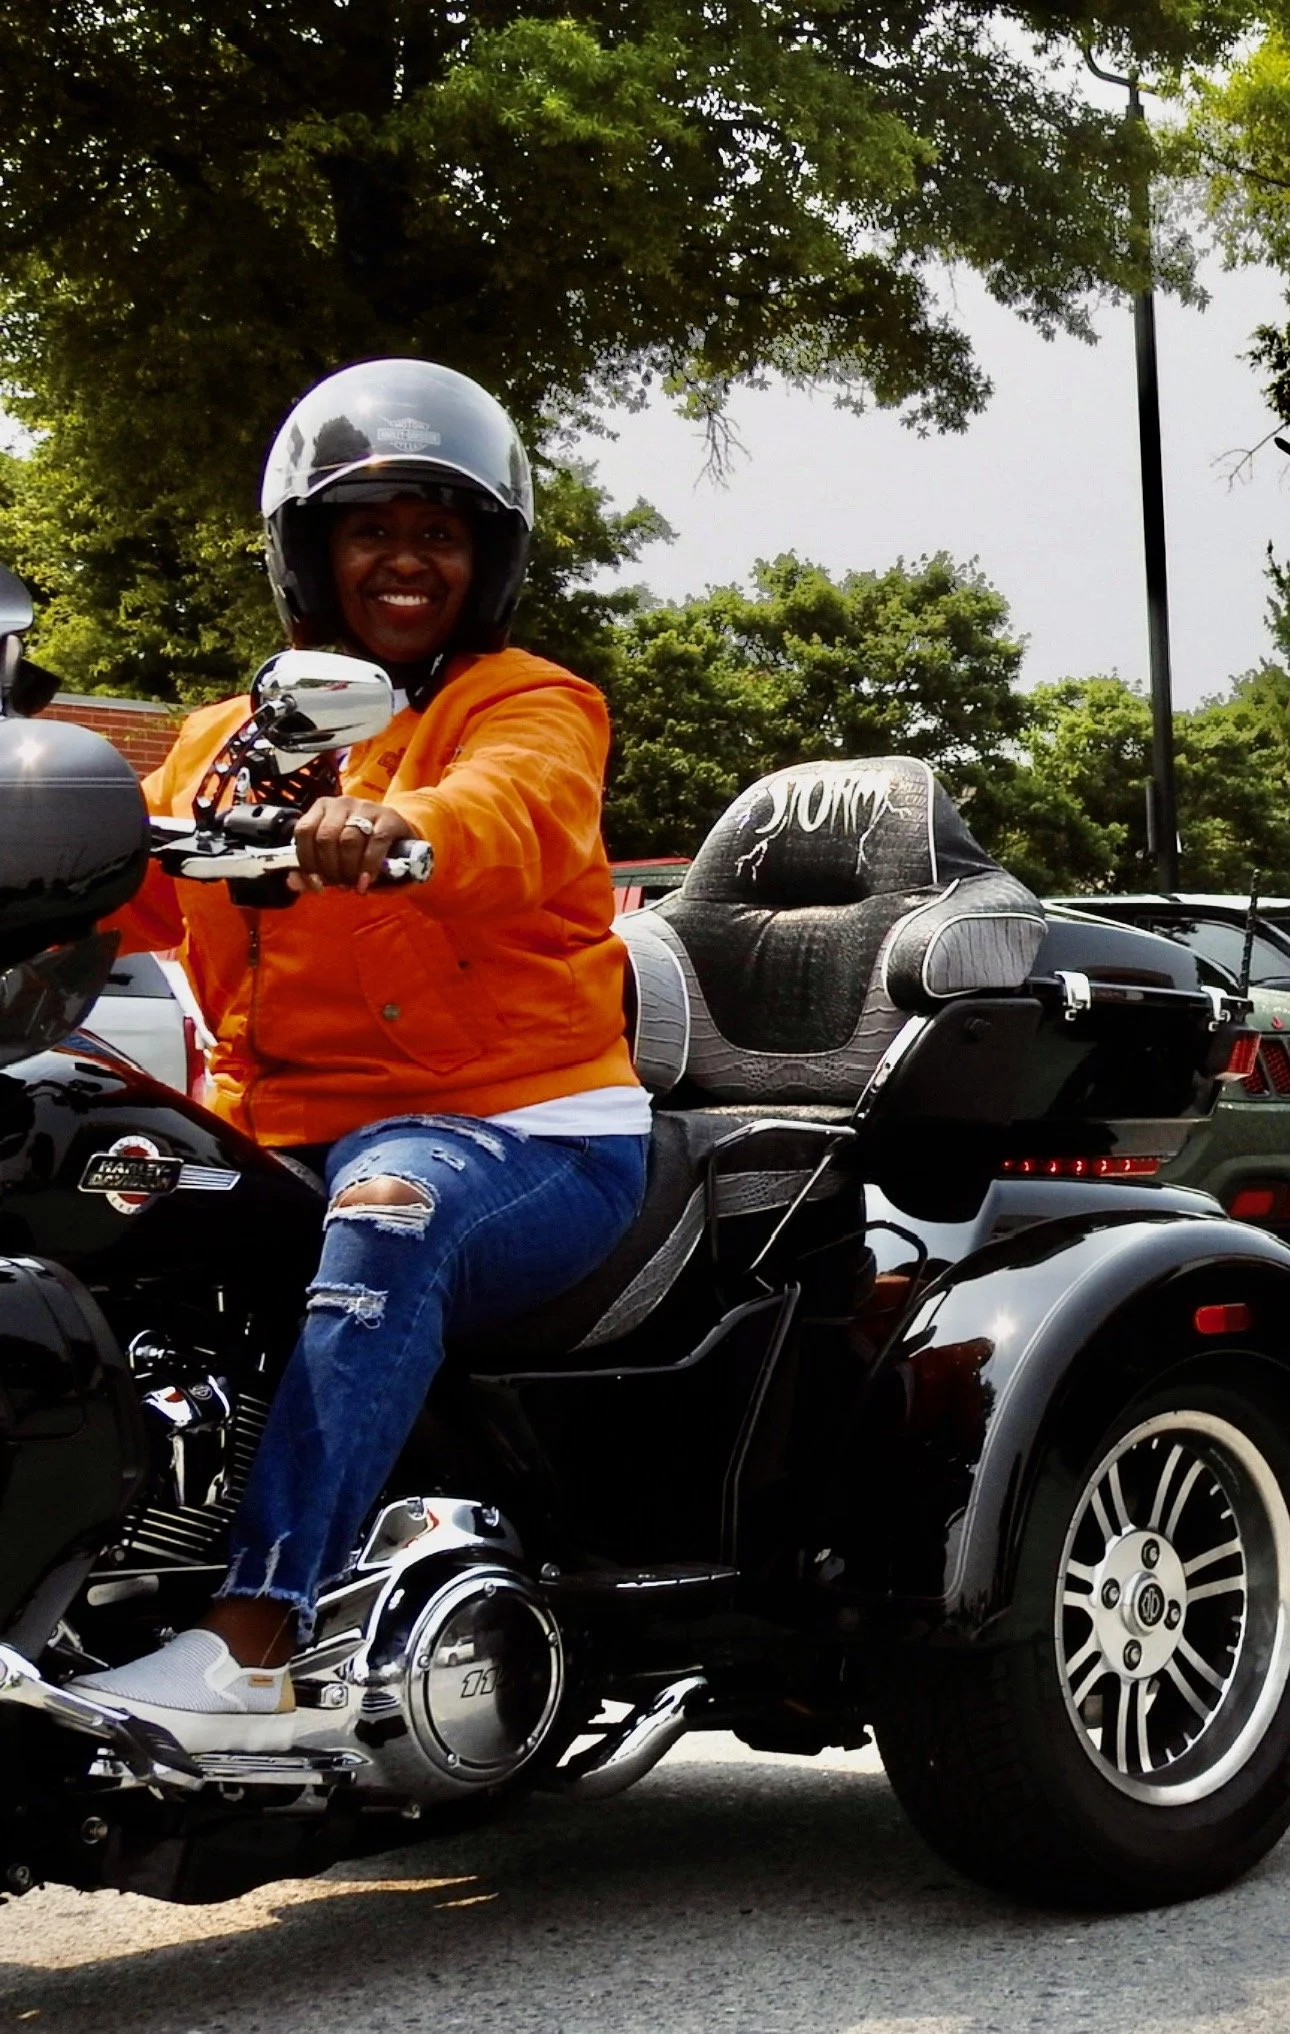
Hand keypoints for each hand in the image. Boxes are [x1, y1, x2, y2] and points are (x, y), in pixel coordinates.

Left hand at [288, 797, 423, 895]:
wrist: (397, 836)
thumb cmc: (359, 848)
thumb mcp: (333, 857)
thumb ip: (312, 871)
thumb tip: (293, 882)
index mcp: (321, 808)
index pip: (304, 832)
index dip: (307, 861)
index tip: (317, 880)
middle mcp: (342, 803)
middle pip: (325, 838)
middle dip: (330, 868)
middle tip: (339, 884)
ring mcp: (366, 807)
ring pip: (348, 841)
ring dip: (349, 869)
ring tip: (353, 883)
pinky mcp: (389, 817)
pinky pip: (375, 842)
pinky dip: (369, 866)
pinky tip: (368, 880)